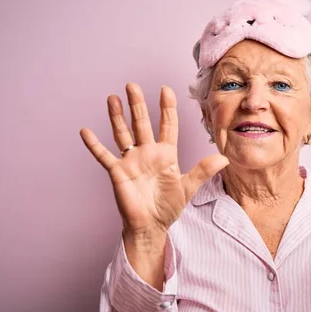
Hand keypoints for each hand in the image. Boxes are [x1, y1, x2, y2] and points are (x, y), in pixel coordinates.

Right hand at [80, 83, 228, 239]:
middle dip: (137, 104)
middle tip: (132, 85)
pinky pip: (103, 156)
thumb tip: (224, 159)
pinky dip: (94, 145)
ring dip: (117, 116)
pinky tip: (85, 131)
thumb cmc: (168, 207)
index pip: (167, 125)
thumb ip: (203, 171)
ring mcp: (131, 161)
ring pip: (122, 134)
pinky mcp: (117, 172)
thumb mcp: (188, 187)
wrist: (151, 226)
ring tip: (112, 98)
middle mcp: (147, 153)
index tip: (166, 89)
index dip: (166, 108)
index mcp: (166, 154)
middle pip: (142, 123)